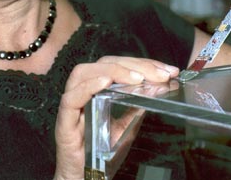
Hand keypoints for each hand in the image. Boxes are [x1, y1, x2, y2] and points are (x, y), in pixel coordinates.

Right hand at [53, 56, 178, 179]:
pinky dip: (87, 87)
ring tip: (137, 77)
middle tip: (160, 74)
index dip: (142, 63)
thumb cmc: (99, 154)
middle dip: (134, 65)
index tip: (167, 70)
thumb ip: (136, 108)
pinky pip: (71, 98)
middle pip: (104, 64)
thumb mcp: (126, 127)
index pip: (118, 65)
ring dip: (113, 71)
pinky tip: (105, 82)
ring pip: (84, 73)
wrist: (83, 179)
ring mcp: (71, 104)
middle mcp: (82, 90)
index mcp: (97, 88)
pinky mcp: (63, 121)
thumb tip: (156, 89)